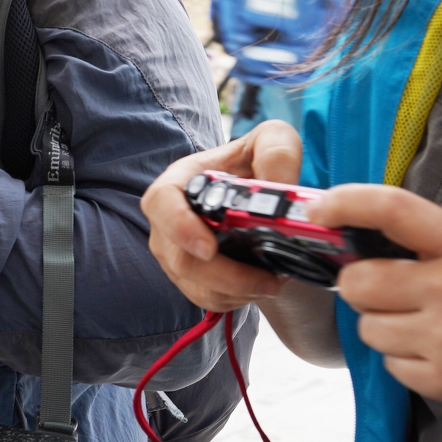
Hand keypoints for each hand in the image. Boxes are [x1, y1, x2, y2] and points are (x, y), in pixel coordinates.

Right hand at [140, 121, 301, 310]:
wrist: (254, 193)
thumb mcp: (273, 141)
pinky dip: (234, 300)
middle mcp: (169, 220)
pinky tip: (258, 286)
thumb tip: (279, 187)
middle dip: (225, 277)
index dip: (179, 228)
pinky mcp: (191, 276)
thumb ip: (277, 153)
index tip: (208, 248)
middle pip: (179, 258)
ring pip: (194, 284)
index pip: (161, 203)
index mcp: (181, 181)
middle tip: (269, 280)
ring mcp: (176, 251)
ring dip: (235, 292)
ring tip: (273, 283)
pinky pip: (206, 298)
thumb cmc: (255, 163)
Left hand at [313, 185, 441, 441]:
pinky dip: (406, 362)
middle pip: (357, 281)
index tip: (321, 207)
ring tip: (430, 329)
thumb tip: (359, 238)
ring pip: (367, 327)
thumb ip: (431, 246)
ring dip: (385, 327)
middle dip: (364, 286)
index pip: (394, 210)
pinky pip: (389, 365)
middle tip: (392, 291)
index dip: (347, 202)